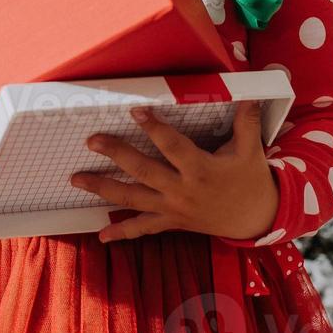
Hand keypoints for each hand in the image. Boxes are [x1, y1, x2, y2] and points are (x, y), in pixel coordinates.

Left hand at [69, 100, 278, 242]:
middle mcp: (182, 190)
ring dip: (104, 189)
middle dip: (116, 155)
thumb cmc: (251, 180)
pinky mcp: (171, 222)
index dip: (154, 128)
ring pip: (134, 199)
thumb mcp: (251, 150)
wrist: (255, 219)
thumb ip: (246, 123)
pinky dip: (121, 233)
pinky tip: (101, 236)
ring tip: (77, 179)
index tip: (136, 111)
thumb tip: (249, 96)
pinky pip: (143, 229)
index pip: (173, 146)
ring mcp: (173, 209)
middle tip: (92, 141)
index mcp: (201, 169)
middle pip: (144, 171)